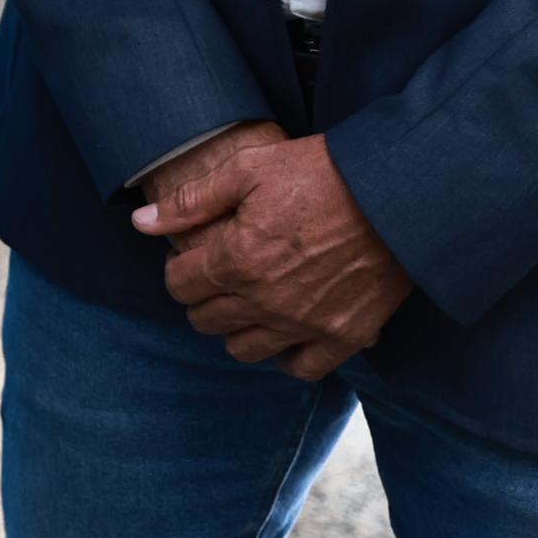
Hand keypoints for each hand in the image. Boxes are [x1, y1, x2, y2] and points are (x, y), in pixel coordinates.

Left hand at [138, 130, 412, 377]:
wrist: (395, 192)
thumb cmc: (320, 172)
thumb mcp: (248, 168)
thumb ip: (191, 200)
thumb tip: (141, 222)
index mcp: (237, 259)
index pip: (180, 285)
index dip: (178, 269)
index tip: (191, 256)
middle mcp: (266, 301)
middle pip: (206, 320)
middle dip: (202, 297)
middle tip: (217, 276)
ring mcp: (306, 324)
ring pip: (244, 349)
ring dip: (237, 328)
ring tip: (247, 302)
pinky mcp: (346, 336)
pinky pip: (301, 368)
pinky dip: (287, 355)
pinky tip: (284, 331)